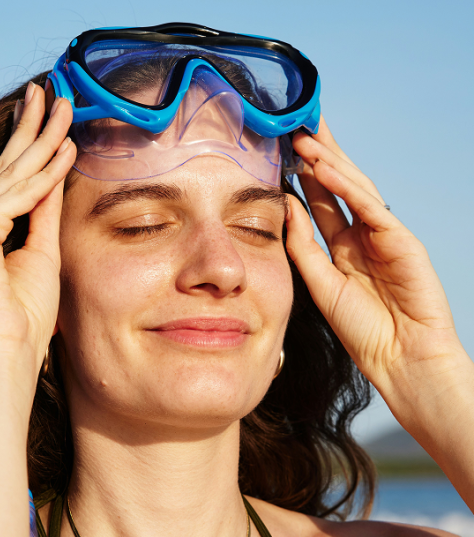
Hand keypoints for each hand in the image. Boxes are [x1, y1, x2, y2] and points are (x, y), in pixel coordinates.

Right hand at [0, 82, 75, 381]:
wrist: (7, 353)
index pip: (2, 182)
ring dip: (42, 142)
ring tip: (66, 110)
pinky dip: (44, 177)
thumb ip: (41, 212)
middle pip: (2, 169)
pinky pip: (16, 198)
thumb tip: (53, 174)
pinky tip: (66, 153)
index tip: (43, 116)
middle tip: (50, 92)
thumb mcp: (40, 252)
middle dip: (30, 129)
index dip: (24, 146)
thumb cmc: (24, 317)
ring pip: (11, 177)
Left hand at [284, 116, 465, 389]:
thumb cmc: (362, 330)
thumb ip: (302, 245)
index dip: (302, 172)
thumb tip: (284, 205)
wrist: (401, 360)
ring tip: (304, 137)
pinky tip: (326, 169)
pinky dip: (348, 188)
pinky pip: (370, 208)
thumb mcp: (319, 282)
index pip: (320, 198)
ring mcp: (384, 234)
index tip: (281, 147)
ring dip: (329, 162)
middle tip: (296, 123)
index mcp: (343, 244)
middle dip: (319, 153)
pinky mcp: (402, 241)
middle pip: (339, 184)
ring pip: (354, 188)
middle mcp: (363, 234)